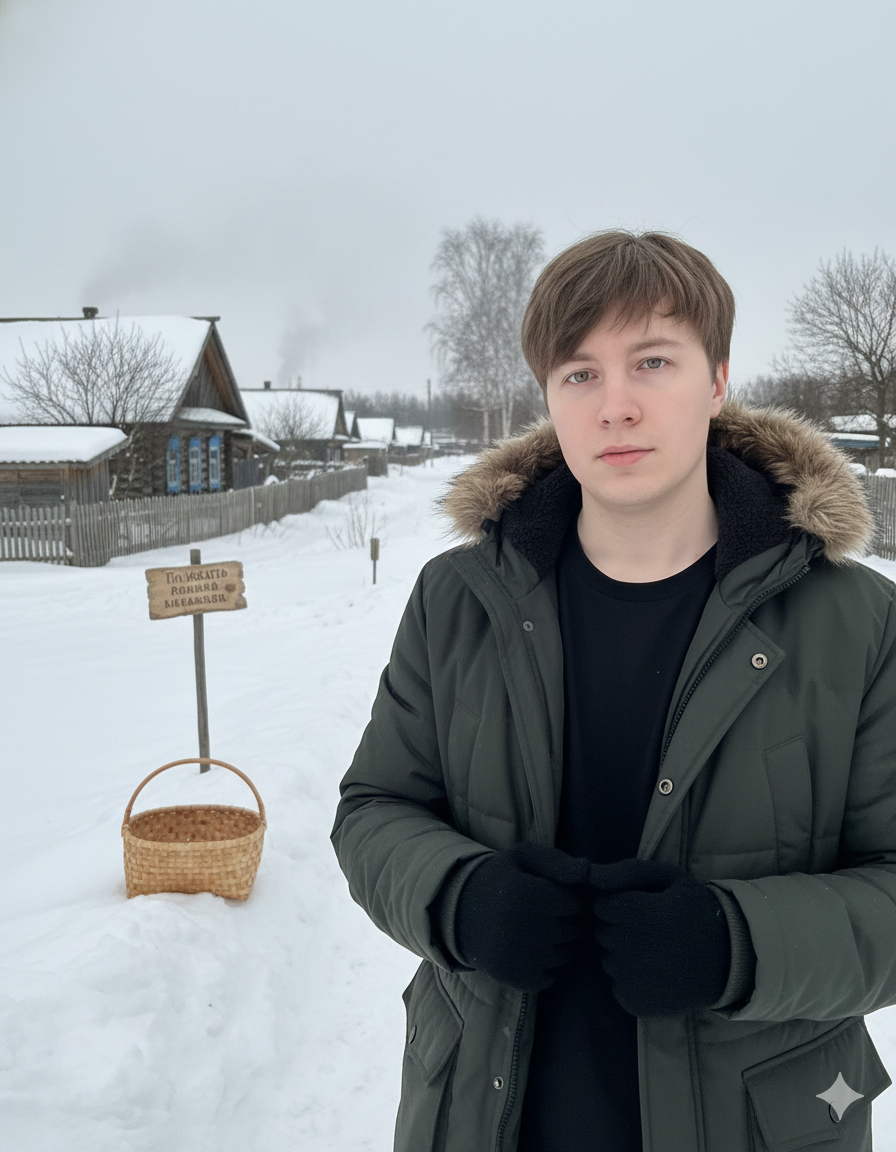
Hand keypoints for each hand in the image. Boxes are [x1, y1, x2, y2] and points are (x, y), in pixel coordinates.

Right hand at [454, 843, 591, 990]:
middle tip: (542, 913)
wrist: (459, 913)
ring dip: (559, 944)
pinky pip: (552, 977)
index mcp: (528, 894)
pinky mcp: (517, 979)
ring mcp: (522, 958)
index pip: (576, 903)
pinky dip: (546, 966)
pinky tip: (529, 950)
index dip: (566, 897)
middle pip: (575, 930)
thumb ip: (556, 860)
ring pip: (567, 955)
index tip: (548, 894)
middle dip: (566, 921)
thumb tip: (587, 871)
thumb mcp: (523, 857)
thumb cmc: (500, 880)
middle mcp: (526, 928)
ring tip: (535, 931)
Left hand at [589, 859, 730, 1016]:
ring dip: (624, 955)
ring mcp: (629, 978)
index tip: (644, 908)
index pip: (601, 906)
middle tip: (652, 931)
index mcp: (631, 913)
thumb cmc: (696, 911)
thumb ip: (627, 871)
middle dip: (620, 929)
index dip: (621, 904)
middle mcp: (625, 947)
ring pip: (608, 960)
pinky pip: (618, 986)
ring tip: (657, 953)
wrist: (732, 958)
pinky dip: (632, 981)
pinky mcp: (634, 1003)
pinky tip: (657, 974)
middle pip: (602, 933)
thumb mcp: (668, 878)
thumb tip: (590, 874)